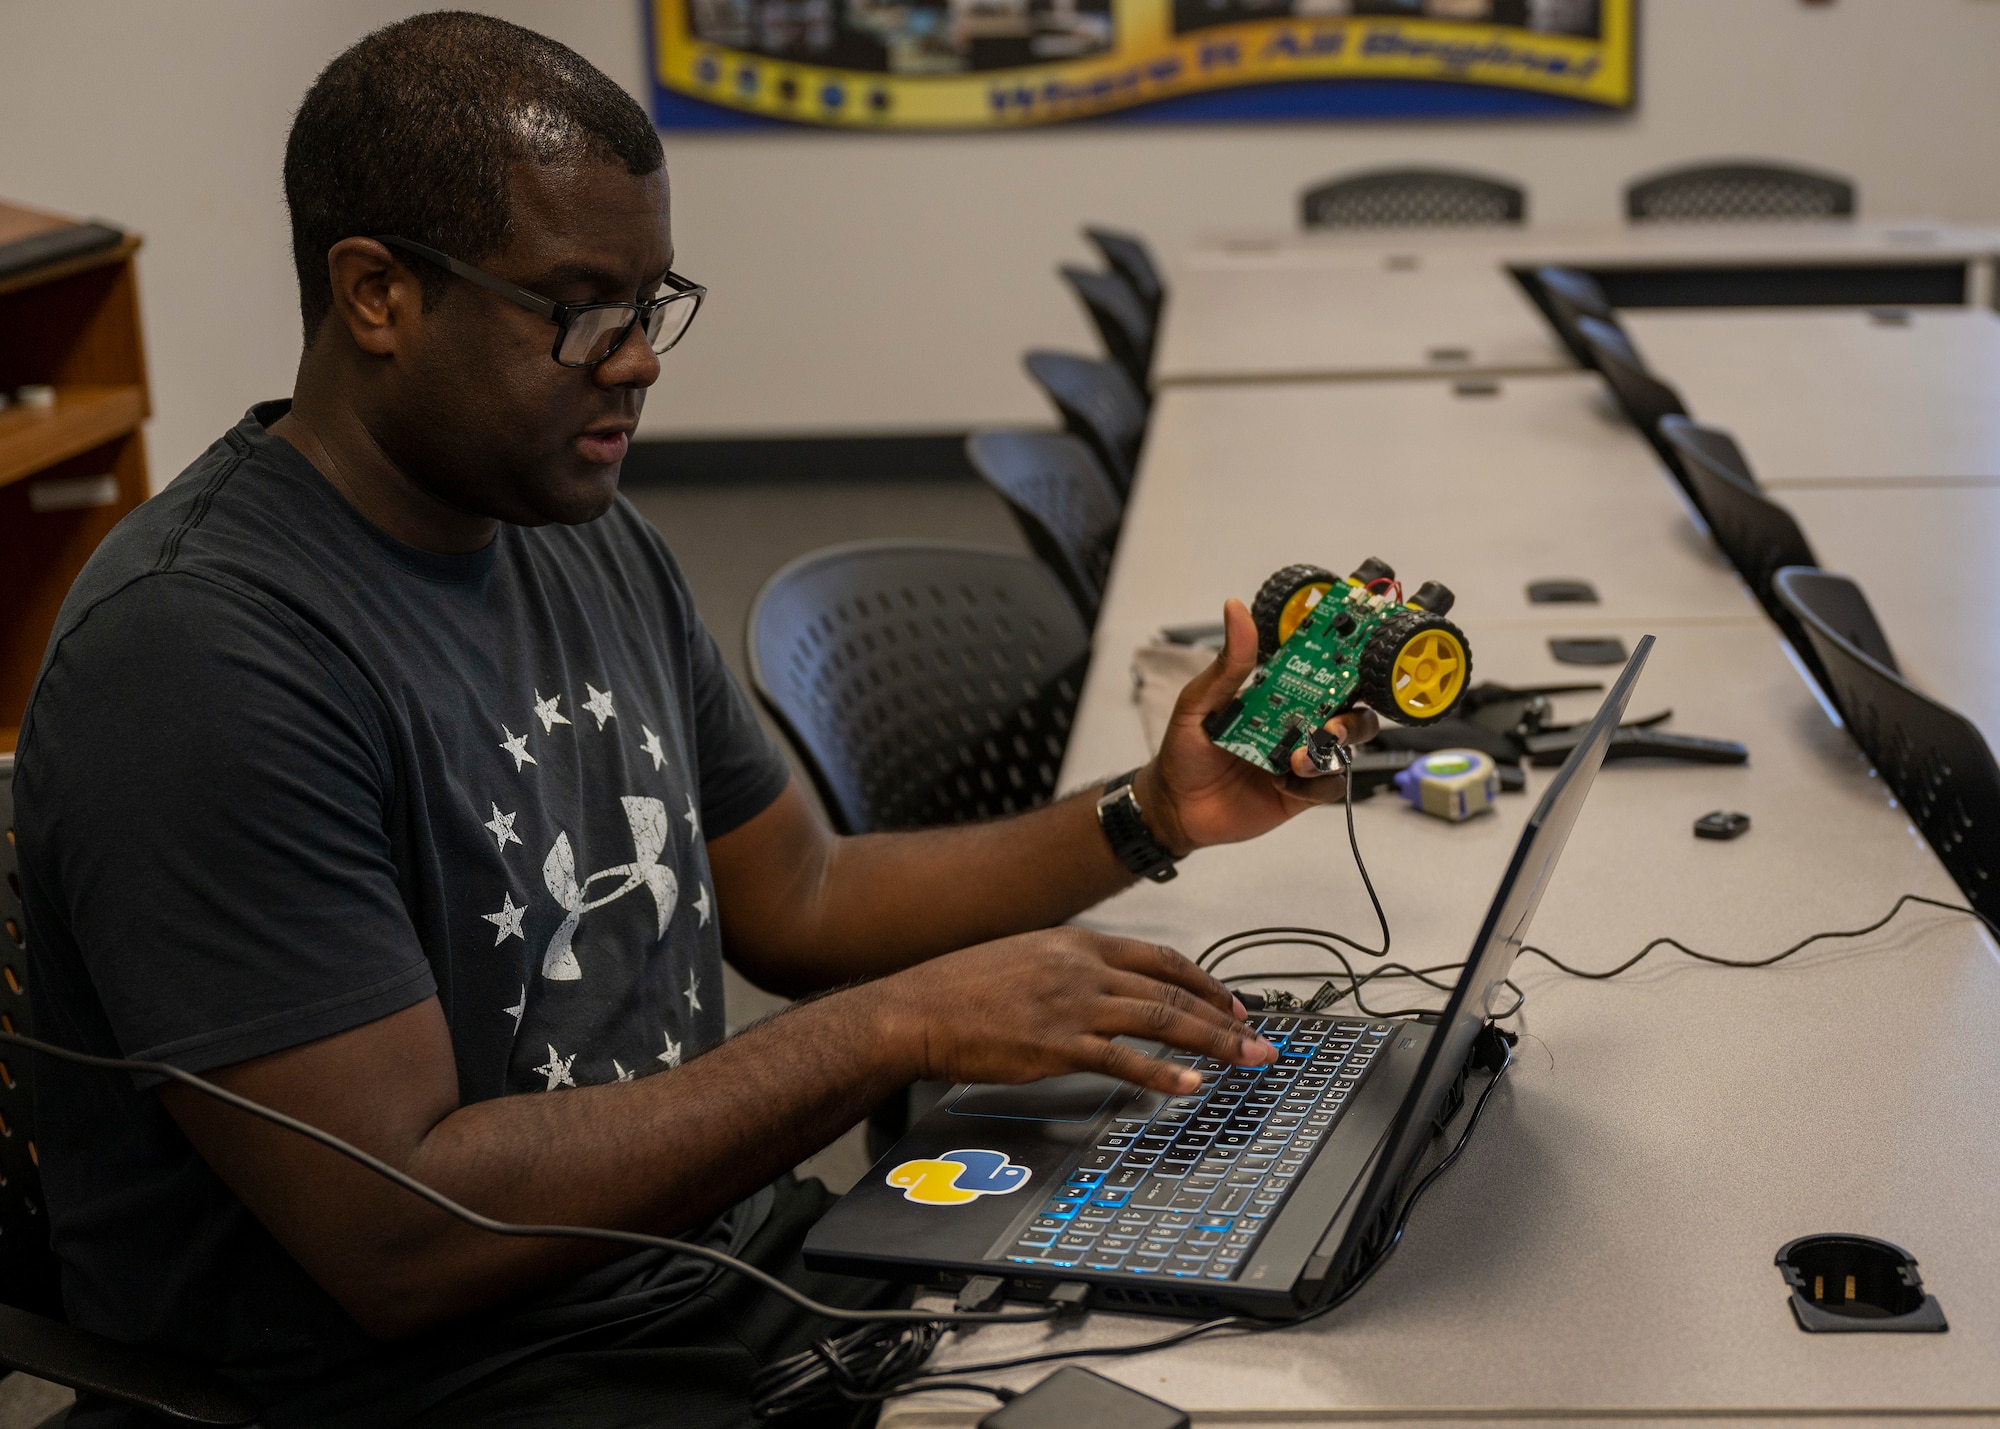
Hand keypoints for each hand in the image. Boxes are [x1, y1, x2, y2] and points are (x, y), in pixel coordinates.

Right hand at [877, 927, 1276, 1095]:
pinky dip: (1163, 1073)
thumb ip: (1074, 969)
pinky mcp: (1057, 1044)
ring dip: (1212, 1043)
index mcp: (1078, 943)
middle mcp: (1083, 967)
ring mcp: (1072, 1005)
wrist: (918, 1008)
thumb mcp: (1027, 958)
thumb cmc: (963, 989)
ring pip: (1161, 1020)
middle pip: (1172, 990)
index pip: (1162, 958)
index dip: (1206, 982)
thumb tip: (1113, 988)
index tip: (1233, 1004)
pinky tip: (1189, 1085)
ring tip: (1245, 1061)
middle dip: (1225, 1018)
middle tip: (1259, 1040)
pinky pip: (1124, 1059)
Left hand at [1135, 599, 1379, 855]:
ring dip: (1334, 751)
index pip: (1322, 673)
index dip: (1346, 664)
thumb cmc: (1184, 751)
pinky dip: (1314, 785)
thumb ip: (1228, 663)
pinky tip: (1283, 784)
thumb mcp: (1199, 702)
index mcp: (1277, 694)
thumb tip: (1235, 609)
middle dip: (1352, 717)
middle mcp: (1296, 723)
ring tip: (1299, 760)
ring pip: (1346, 749)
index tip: (1358, 659)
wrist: (1176, 808)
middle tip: (1332, 727)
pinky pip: (1328, 787)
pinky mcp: (1300, 793)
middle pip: (1350, 712)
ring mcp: (1300, 758)